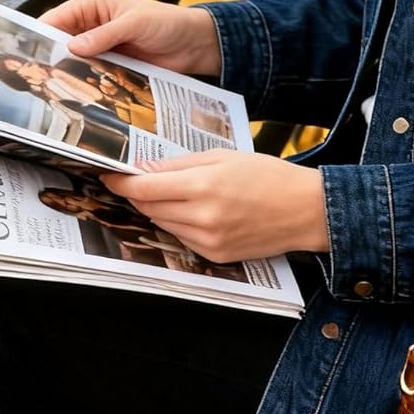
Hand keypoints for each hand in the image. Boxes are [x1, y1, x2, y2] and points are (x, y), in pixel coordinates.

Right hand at [40, 0, 220, 77]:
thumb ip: (105, 35)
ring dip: (67, 76)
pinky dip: (85, 86)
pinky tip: (77, 99)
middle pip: (60, 44)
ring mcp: (100, 49)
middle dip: (50, 60)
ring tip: (51, 94)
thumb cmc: (168, 22)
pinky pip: (91, 77)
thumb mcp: (135, 23)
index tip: (25, 56)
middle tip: (35, 80)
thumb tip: (72, 47)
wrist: (196, 45)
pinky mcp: (111, 68)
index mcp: (92, 6)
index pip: (56, 19)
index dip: (39, 36)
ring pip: (74, 64)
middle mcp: (92, 26)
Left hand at [104, 150, 328, 261]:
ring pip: (163, 224)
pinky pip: (182, 238)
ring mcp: (207, 241)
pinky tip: (196, 211)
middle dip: (140, 193)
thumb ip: (181, 163)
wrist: (304, 211)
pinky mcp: (215, 257)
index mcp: (204, 186)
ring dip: (159, 208)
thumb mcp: (224, 156)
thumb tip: (144, 168)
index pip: (145, 188)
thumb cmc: (268, 175)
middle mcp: (202, 217)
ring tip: (175, 192)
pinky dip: (180, 223)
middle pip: (149, 207)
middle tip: (139, 179)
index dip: (122, 182)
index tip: (109, 175)